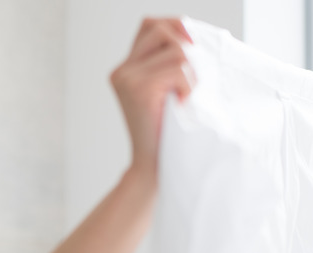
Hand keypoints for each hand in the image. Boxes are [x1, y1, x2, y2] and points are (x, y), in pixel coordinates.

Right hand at [110, 18, 195, 175]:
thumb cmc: (166, 131)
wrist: (154, 166)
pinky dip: (189, 87)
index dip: (174, 26)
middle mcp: (121, 71)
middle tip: (188, 78)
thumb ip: (168, 64)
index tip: (191, 46)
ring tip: (183, 97)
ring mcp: (127, 79)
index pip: (150, 25)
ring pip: (177, 51)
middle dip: (185, 48)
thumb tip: (191, 36)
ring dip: (190, 74)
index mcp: (125, 69)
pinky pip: (180, 70)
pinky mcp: (140, 89)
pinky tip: (181, 104)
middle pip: (162, 29)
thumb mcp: (165, 91)